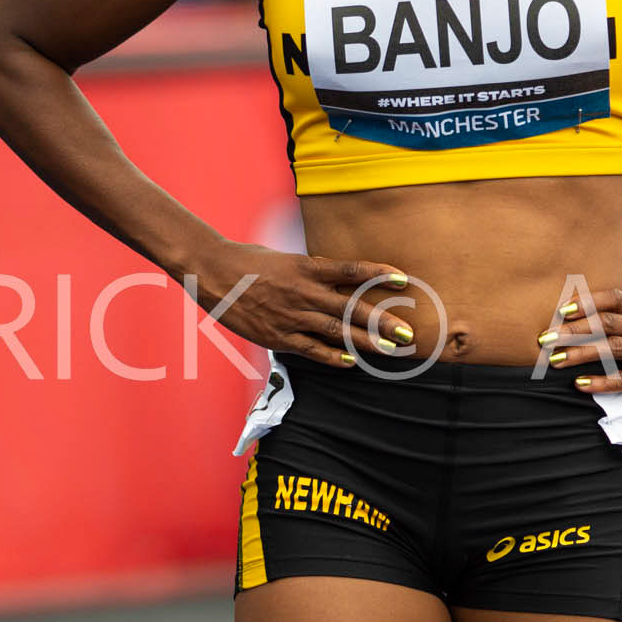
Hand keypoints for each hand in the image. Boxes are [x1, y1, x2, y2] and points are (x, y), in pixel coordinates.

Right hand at [190, 239, 413, 365]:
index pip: (351, 270)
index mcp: (307, 267)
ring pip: (336, 331)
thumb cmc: (251, 261)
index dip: (378, 274)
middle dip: (382, 322)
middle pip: (351, 307)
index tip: (403, 279)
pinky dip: (330, 357)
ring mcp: (291, 316)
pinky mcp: (277, 336)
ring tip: (390, 351)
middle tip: (408, 334)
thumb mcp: (287, 258)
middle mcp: (303, 292)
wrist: (212, 272)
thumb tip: (338, 274)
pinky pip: (309, 349)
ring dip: (365, 343)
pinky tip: (350, 363)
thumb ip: (314, 270)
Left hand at [538, 287, 621, 394]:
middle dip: (572, 330)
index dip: (585, 303)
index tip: (560, 311)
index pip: (612, 299)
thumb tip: (587, 317)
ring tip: (554, 361)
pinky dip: (601, 382)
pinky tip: (581, 385)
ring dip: (579, 354)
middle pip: (604, 323)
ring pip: (611, 350)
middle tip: (544, 338)